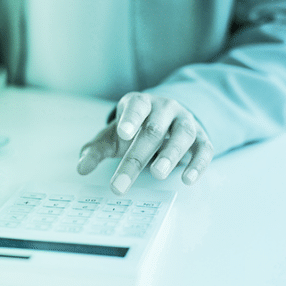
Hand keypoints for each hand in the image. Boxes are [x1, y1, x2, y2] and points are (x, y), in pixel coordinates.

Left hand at [76, 92, 213, 193]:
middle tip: (122, 182)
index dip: (130, 119)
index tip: (122, 134)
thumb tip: (81, 168)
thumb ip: (96, 151)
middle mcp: (165, 109)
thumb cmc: (134, 130)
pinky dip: (198, 164)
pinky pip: (204, 149)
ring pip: (182, 135)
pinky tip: (187, 179)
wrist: (166, 120)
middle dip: (137, 156)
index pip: (136, 106)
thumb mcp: (113, 137)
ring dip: (170, 155)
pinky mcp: (201, 137)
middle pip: (153, 130)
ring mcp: (184, 122)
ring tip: (157, 174)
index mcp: (140, 104)